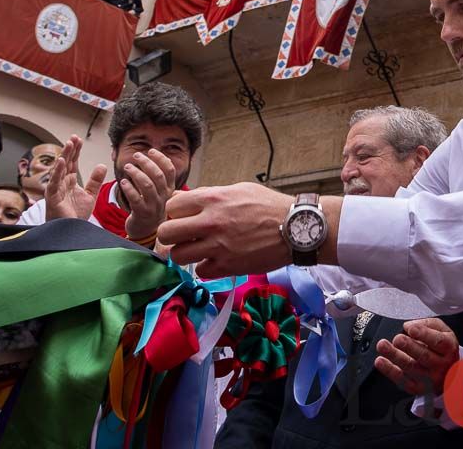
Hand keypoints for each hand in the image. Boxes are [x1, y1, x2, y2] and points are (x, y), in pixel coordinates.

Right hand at [44, 135, 106, 221]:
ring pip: (60, 169)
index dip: (75, 151)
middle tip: (74, 137)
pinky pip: (55, 182)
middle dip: (70, 150)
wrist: (72, 230)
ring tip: (69, 144)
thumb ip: (96, 180)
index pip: (73, 162)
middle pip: (66, 162)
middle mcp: (61, 182)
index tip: (79, 139)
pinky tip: (62, 161)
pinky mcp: (52, 197)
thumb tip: (102, 165)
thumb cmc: (77, 214)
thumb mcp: (90, 195)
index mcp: (69, 181)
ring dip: (64, 156)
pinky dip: (58, 171)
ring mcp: (56, 189)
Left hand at [120, 148, 176, 239]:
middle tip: (136, 156)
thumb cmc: (151, 207)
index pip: (169, 170)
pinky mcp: (142, 214)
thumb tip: (158, 157)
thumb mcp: (160, 192)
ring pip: (147, 185)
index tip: (151, 151)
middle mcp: (163, 197)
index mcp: (169, 190)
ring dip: (136, 173)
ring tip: (127, 167)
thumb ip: (159, 177)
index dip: (161, 158)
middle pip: (158, 175)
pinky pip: (135, 199)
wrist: (147, 231)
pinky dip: (128, 188)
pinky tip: (123, 182)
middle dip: (147, 162)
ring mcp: (153, 206)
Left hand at [159, 182, 294, 277]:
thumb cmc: (269, 205)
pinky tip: (215, 259)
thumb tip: (180, 198)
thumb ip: (208, 194)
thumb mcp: (239, 190)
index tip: (183, 216)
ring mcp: (218, 247)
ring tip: (197, 249)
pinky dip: (205, 266)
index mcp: (213, 199)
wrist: (296, 228)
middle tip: (181, 236)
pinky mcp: (227, 266)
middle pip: (166, 233)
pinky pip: (200, 271)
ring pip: (178, 256)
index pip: (171, 206)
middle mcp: (211, 223)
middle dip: (170, 235)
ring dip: (184, 253)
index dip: (174, 212)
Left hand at [375, 318, 460, 395]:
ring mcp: (430, 378)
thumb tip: (409, 326)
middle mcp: (441, 365)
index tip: (411, 329)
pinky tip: (381, 361)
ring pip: (412, 368)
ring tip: (383, 346)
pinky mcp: (418, 388)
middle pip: (424, 356)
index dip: (424, 334)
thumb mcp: (443, 331)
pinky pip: (403, 381)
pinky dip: (390, 371)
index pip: (438, 341)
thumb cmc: (443, 349)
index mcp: (448, 348)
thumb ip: (428, 324)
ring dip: (395, 357)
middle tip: (397, 339)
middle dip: (409, 346)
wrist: (451, 374)